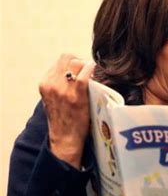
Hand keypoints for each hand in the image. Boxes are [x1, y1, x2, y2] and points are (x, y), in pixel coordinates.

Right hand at [39, 54, 94, 168]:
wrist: (65, 138)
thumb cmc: (63, 117)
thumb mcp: (53, 97)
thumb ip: (58, 83)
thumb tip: (75, 69)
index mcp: (45, 83)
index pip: (61, 60)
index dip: (73, 62)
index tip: (80, 69)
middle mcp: (51, 85)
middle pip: (68, 58)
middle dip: (80, 61)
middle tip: (87, 71)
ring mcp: (63, 90)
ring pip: (76, 63)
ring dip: (86, 66)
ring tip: (91, 75)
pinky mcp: (76, 96)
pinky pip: (84, 75)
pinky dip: (90, 69)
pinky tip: (94, 70)